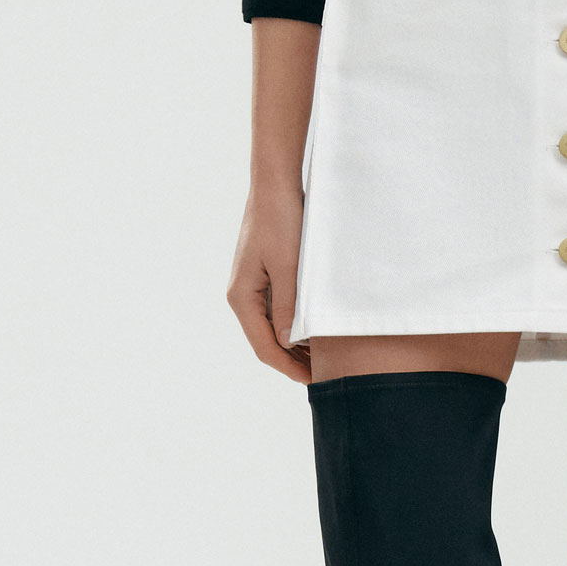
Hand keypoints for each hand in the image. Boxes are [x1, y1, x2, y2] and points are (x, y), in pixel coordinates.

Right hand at [227, 185, 310, 382]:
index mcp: (241, 297)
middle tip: (325, 375)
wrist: (276, 184)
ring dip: (295, 345)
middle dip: (293, 361)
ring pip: (272, 328)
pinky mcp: (264, 277)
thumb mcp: (290, 267)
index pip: (264, 347)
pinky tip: (316, 331)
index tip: (314, 380)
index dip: (289, 367)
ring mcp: (252, 287)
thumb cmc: (282, 220)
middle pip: (266, 341)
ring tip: (325, 358)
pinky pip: (277, 311)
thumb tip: (287, 343)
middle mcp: (242, 295)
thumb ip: (288, 307)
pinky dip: (294, 325)